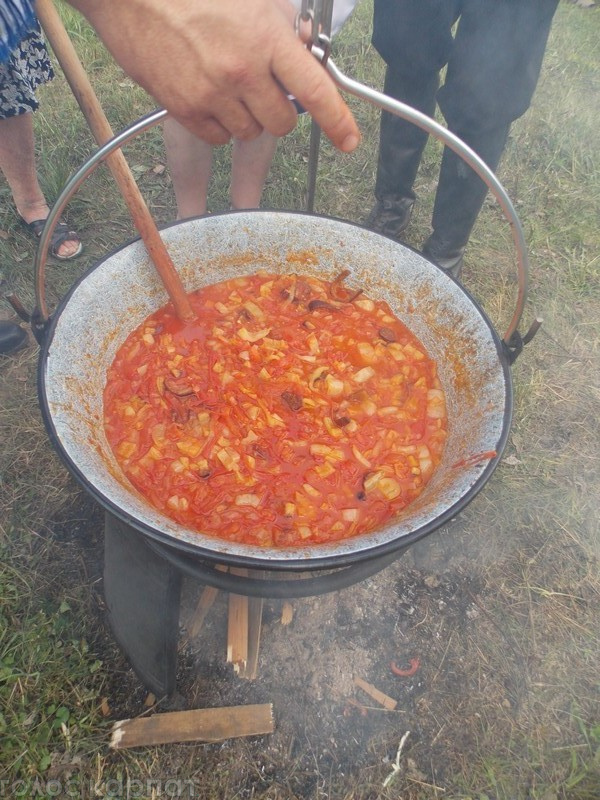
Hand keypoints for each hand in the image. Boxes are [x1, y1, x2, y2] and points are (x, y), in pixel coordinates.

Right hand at [70, 0, 360, 150]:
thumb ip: (284, 28)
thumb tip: (306, 54)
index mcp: (266, 38)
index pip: (315, 90)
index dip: (338, 121)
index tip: (349, 140)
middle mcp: (243, 71)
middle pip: (283, 123)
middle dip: (279, 111)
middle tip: (262, 88)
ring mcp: (213, 94)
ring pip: (250, 133)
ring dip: (246, 115)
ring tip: (225, 82)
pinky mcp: (186, 109)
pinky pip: (219, 137)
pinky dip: (218, 124)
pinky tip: (205, 92)